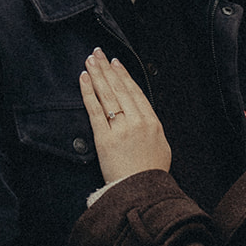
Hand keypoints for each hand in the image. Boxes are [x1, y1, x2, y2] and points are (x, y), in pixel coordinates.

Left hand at [79, 50, 170, 183]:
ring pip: (108, 95)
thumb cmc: (150, 174)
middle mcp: (137, 122)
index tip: (116, 63)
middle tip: (99, 53)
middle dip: (108, 69)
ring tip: (90, 60)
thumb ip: (152, 130)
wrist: (142, 192)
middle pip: (120, 89)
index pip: (136, 92)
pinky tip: (84, 78)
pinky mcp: (105, 138)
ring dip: (98, 75)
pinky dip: (89, 92)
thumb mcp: (161, 148)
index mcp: (152, 123)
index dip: (124, 76)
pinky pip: (95, 110)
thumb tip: (143, 119)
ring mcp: (121, 128)